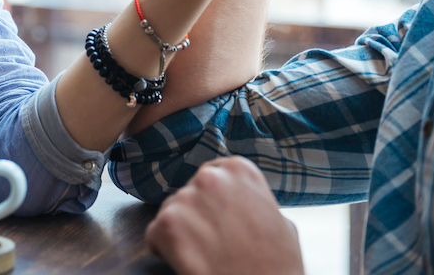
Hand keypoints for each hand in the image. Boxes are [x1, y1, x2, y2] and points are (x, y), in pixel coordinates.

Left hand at [146, 157, 303, 274]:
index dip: (214, 201)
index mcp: (239, 170)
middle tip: (212, 241)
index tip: (220, 219)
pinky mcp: (167, 223)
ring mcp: (186, 198)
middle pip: (189, 192)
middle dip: (196, 215)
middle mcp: (209, 177)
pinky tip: (187, 261)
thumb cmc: (277, 264)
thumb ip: (254, 200)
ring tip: (203, 253)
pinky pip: (155, 235)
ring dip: (181, 232)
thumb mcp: (278, 219)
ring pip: (171, 213)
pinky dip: (164, 250)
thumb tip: (243, 201)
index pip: (212, 175)